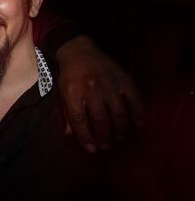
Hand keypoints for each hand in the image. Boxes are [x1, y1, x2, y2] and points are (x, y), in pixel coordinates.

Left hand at [56, 36, 142, 151]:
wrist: (79, 50)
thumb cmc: (69, 76)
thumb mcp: (62, 93)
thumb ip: (67, 114)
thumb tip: (70, 137)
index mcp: (72, 91)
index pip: (80, 120)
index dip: (86, 137)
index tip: (91, 149)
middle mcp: (91, 87)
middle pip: (100, 119)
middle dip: (104, 136)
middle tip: (107, 147)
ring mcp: (109, 82)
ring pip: (118, 112)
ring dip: (121, 129)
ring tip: (120, 138)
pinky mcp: (123, 77)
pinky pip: (134, 97)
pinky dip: (138, 112)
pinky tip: (138, 123)